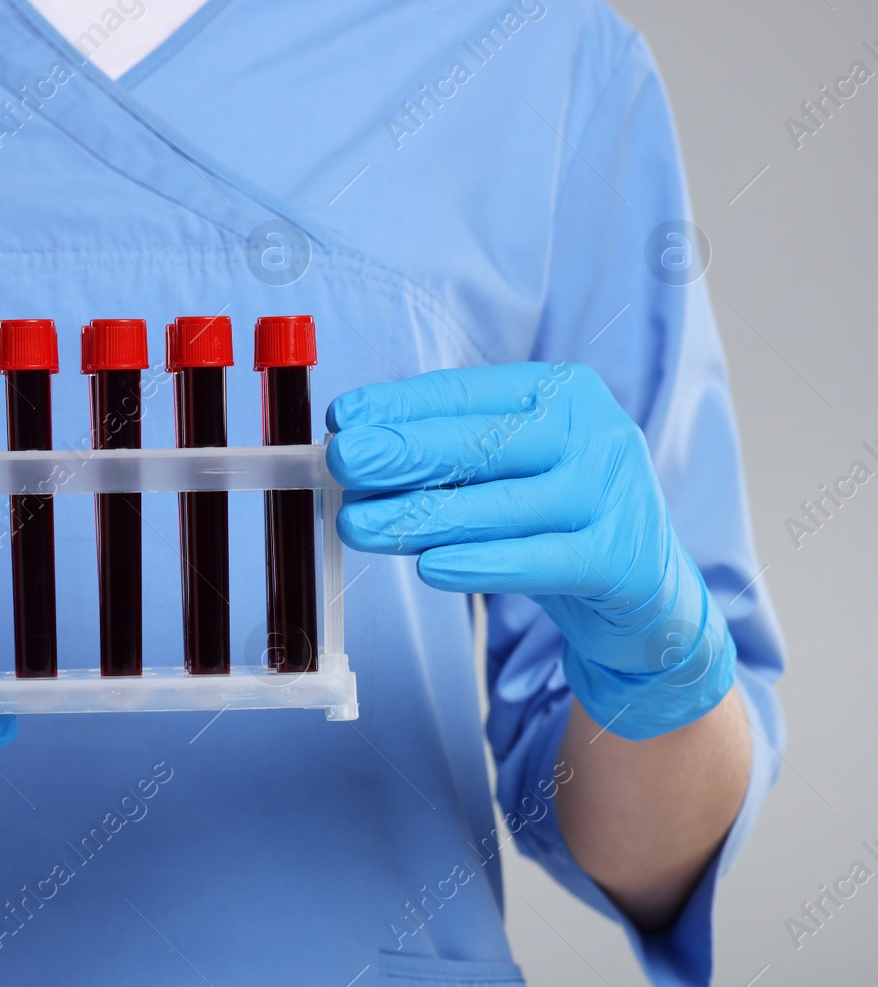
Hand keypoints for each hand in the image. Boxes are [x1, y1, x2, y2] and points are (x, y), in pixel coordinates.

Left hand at [325, 362, 734, 739]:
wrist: (645, 592)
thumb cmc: (554, 520)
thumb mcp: (505, 473)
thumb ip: (445, 458)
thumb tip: (356, 452)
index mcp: (562, 394)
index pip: (468, 393)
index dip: (401, 406)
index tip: (342, 419)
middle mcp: (596, 433)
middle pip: (485, 442)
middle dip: (404, 452)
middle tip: (341, 462)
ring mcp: (615, 495)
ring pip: (504, 505)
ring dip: (422, 517)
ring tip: (358, 525)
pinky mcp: (622, 559)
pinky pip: (540, 561)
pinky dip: (481, 564)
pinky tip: (429, 568)